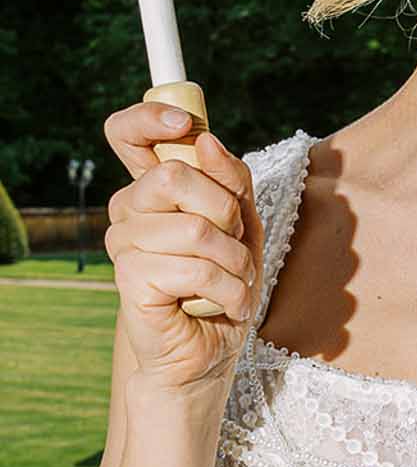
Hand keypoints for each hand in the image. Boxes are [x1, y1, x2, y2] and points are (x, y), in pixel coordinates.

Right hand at [103, 101, 261, 391]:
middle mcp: (129, 209)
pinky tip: (224, 304)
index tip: (184, 123)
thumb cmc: (223, 284)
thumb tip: (206, 141)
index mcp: (153, 188)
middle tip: (235, 244)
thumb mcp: (243, 224)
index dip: (149, 117)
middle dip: (226, 211)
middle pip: (174, 175)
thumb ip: (230, 180)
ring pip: (195, 228)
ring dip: (234, 261)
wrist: (209, 350)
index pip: (126, 132)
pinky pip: (194, 269)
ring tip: (234, 282)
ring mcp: (123, 243)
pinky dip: (227, 289)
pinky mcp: (129, 278)